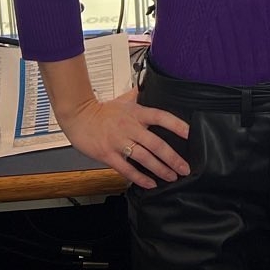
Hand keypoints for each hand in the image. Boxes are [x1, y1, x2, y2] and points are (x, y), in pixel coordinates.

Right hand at [56, 86, 189, 189]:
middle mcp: (131, 128)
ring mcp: (120, 142)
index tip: (190, 133)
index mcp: (137, 113)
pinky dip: (139, 178)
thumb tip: (147, 85)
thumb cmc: (102, 110)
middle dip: (173, 158)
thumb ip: (138, 95)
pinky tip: (150, 184)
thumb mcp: (123, 99)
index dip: (176, 125)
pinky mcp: (108, 155)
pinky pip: (126, 169)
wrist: (78, 117)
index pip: (161, 117)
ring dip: (160, 169)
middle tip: (185, 167)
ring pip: (144, 158)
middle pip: (156, 144)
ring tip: (172, 177)